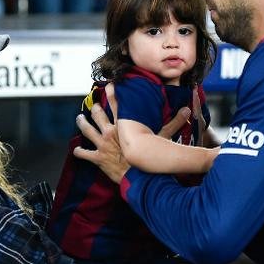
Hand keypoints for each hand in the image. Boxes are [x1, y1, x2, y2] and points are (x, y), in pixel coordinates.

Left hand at [74, 84, 194, 182]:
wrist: (137, 178)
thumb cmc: (148, 158)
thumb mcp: (162, 139)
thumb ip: (174, 123)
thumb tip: (188, 110)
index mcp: (124, 126)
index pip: (118, 105)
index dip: (113, 94)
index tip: (109, 86)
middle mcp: (110, 132)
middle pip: (98, 115)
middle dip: (95, 108)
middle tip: (93, 104)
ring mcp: (102, 145)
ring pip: (87, 130)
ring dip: (82, 124)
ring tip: (79, 119)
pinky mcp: (97, 158)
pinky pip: (85, 154)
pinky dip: (79, 152)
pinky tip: (76, 150)